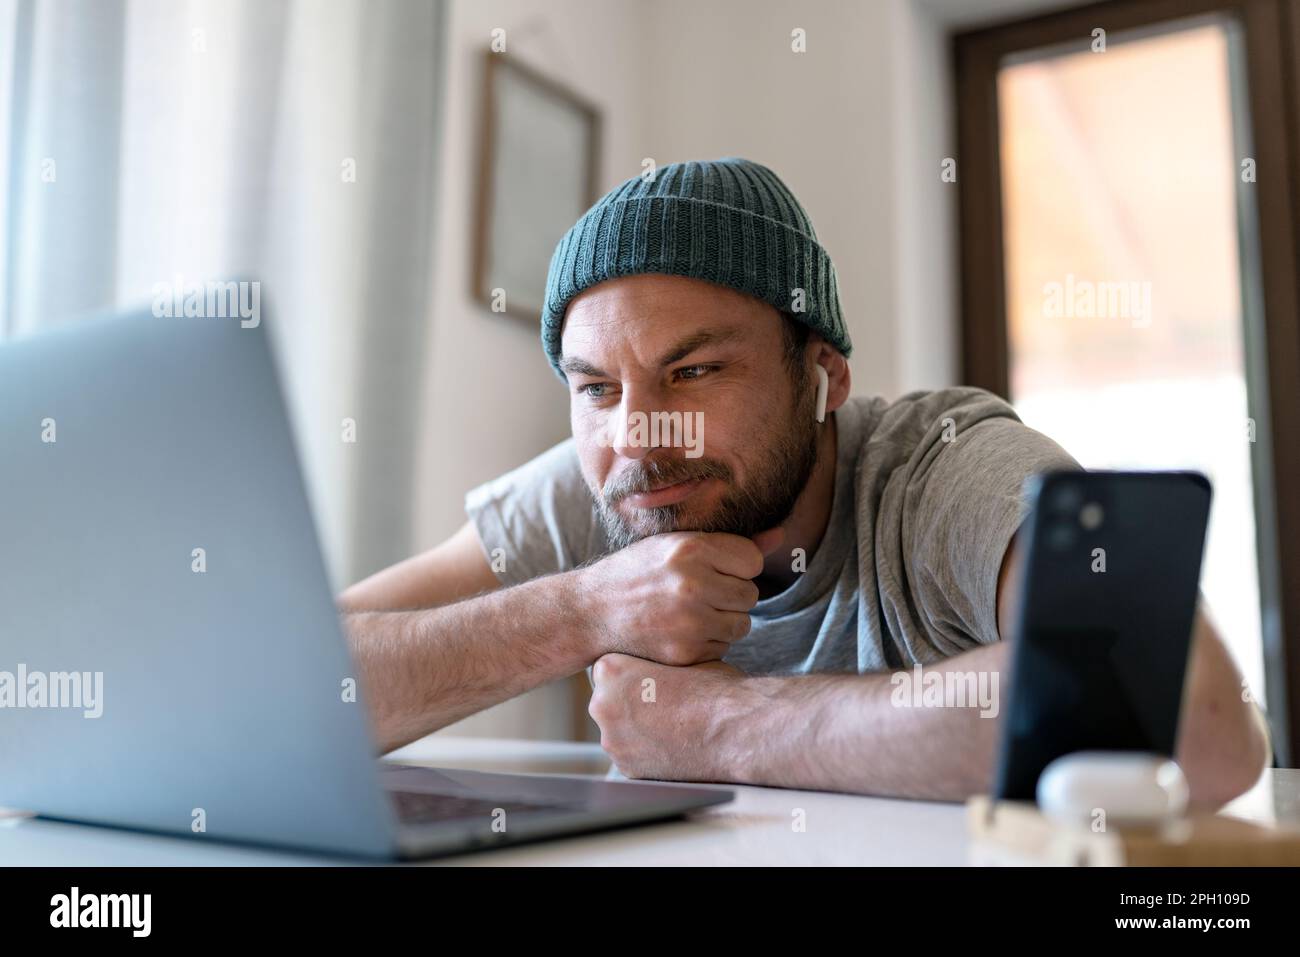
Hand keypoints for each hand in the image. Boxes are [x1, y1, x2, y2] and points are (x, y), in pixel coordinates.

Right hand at [573, 527, 783, 665]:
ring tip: (690, 611)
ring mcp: (689, 622)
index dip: (736, 566)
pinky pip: (723, 647)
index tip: (713, 569)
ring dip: (724, 620)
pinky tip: (681, 631)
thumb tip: (782, 536)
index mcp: (690, 548)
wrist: (590, 612)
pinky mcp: (685, 652)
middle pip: (750, 593)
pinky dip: (709, 642)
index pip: (752, 560)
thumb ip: (731, 543)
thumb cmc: (637, 572)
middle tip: (697, 592)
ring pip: (742, 623)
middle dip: (730, 594)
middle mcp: (692, 583)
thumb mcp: (676, 545)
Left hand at [588, 653, 754, 781]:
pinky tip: (672, 743)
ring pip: (619, 728)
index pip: (608, 667)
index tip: (652, 678)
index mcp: (611, 671)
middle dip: (630, 700)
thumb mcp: (679, 656)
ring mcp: (612, 740)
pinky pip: (631, 754)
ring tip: (672, 723)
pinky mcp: (627, 768)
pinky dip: (647, 750)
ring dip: (638, 726)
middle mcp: (601, 705)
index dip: (633, 671)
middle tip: (663, 701)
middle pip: (608, 699)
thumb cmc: (714, 689)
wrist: (736, 730)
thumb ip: (653, 661)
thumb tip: (649, 665)